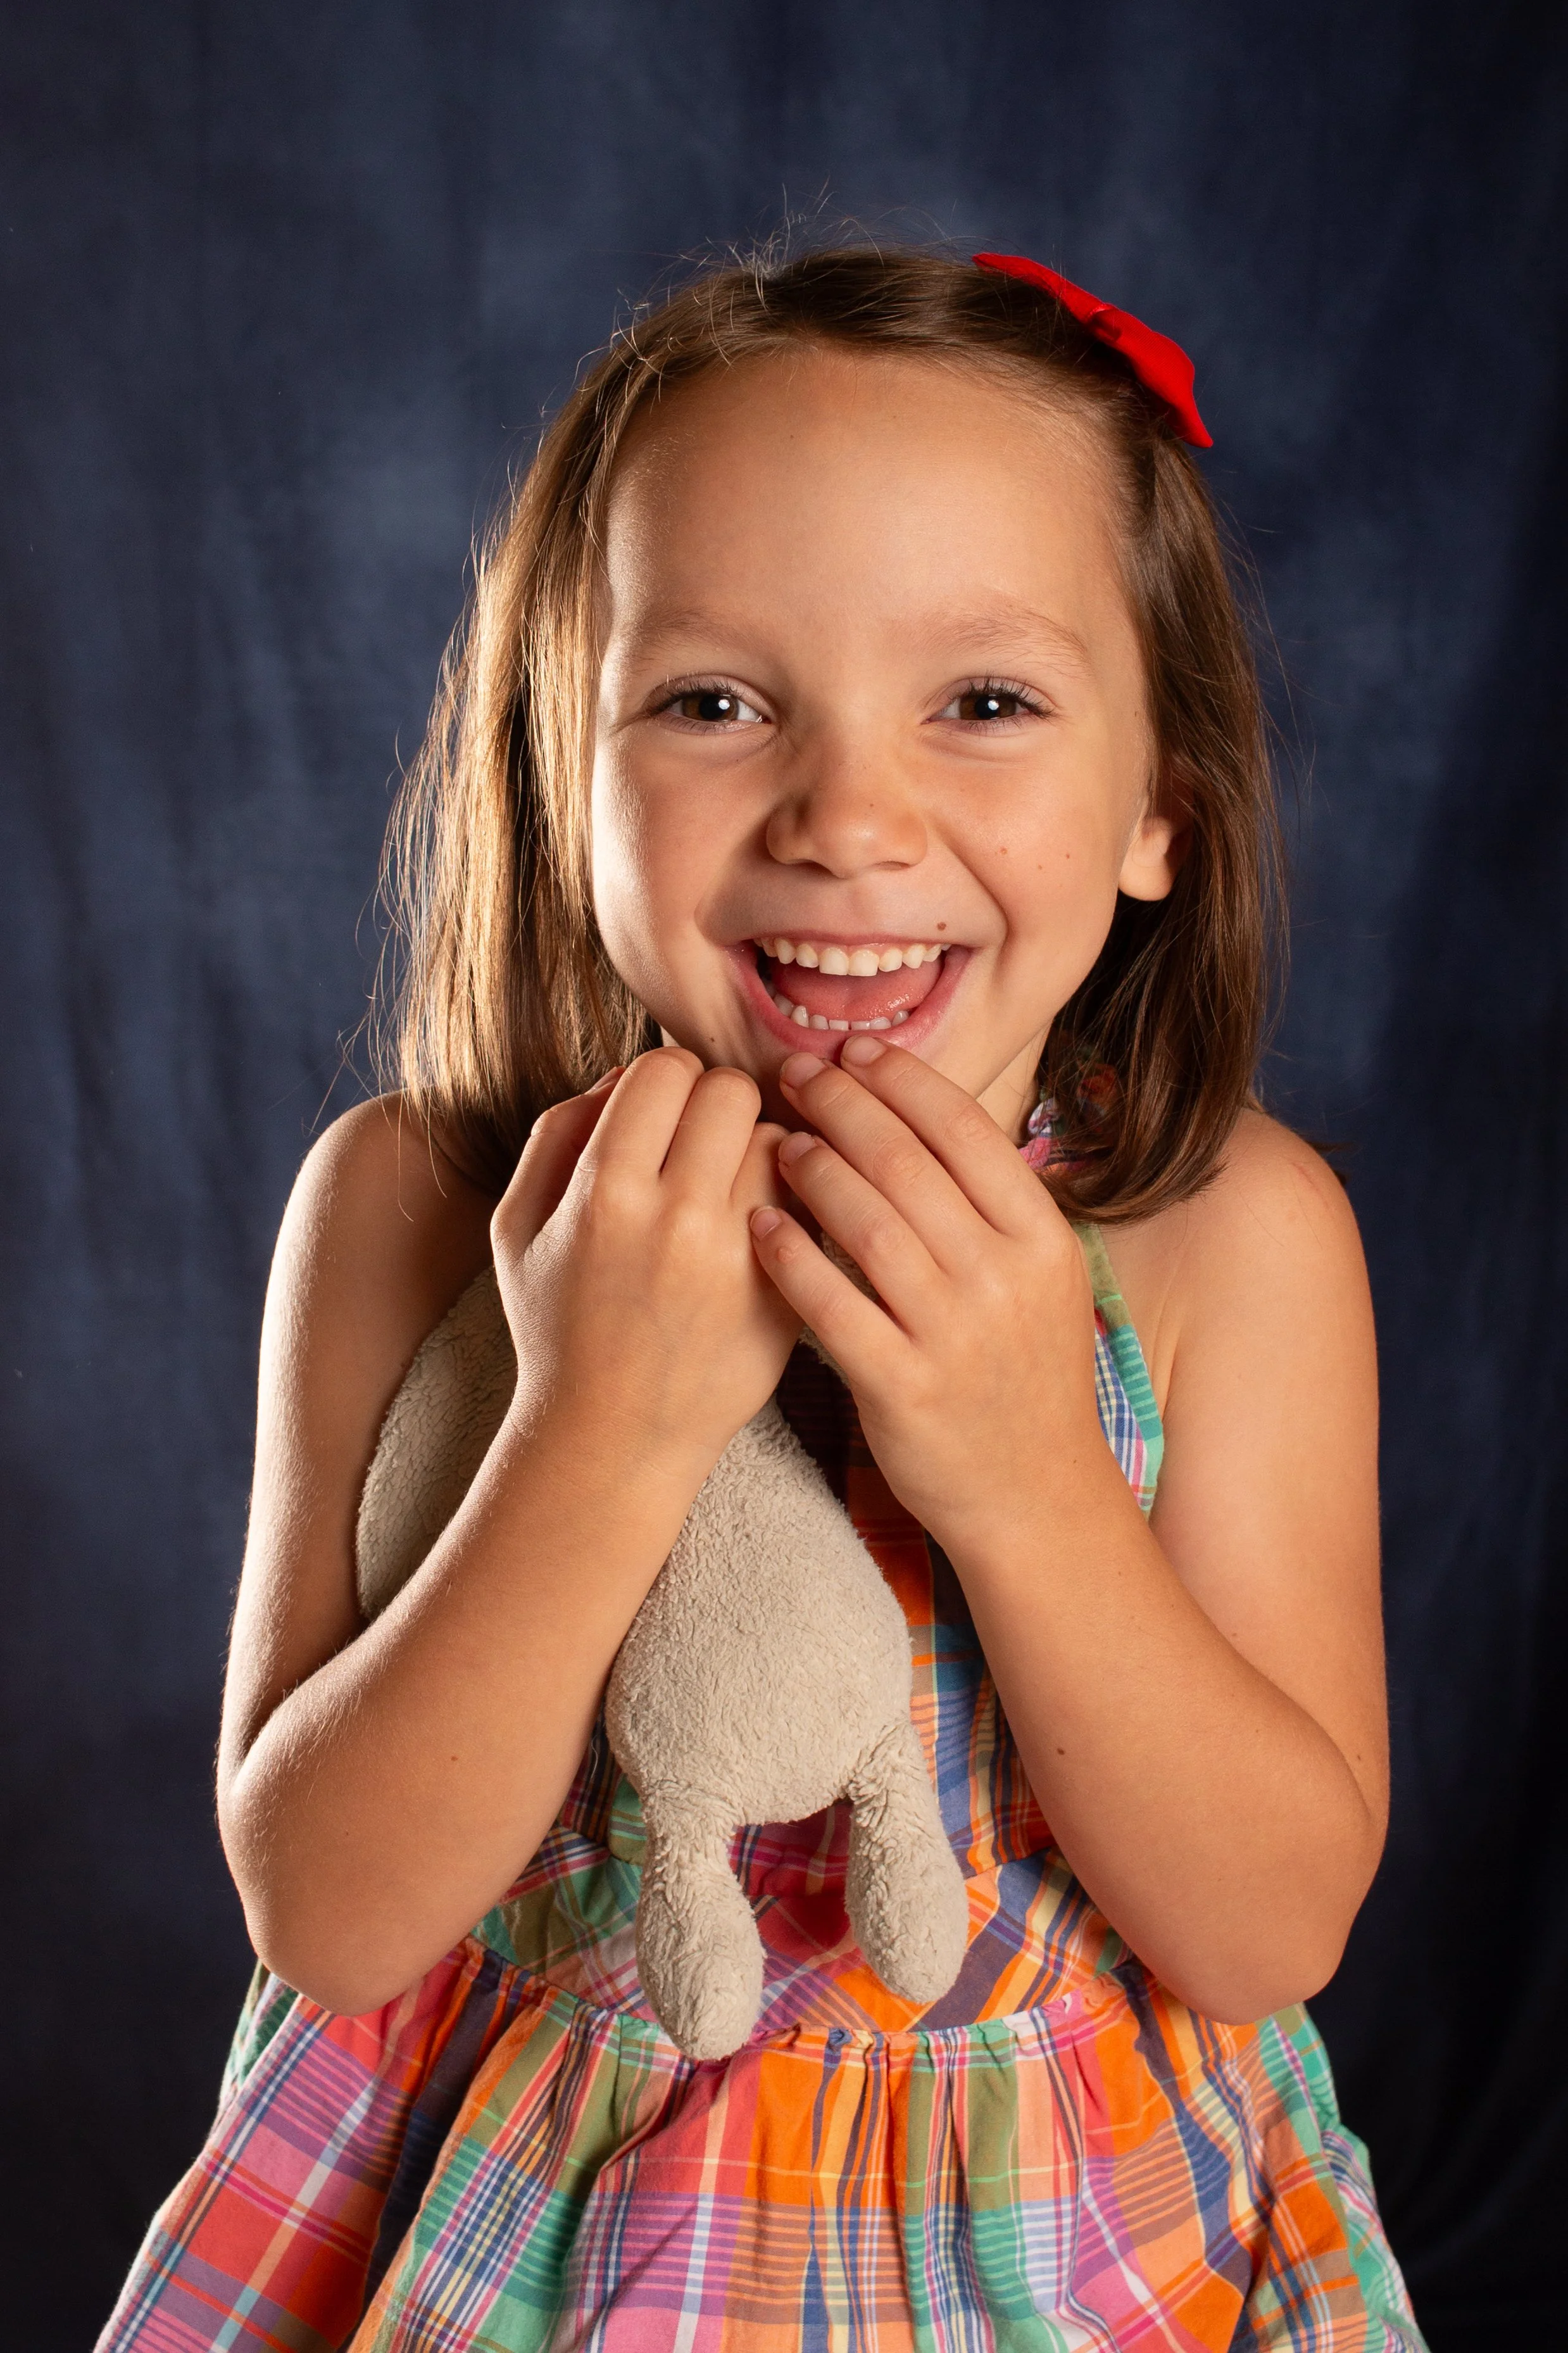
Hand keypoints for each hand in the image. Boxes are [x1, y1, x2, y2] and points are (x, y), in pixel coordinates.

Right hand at [492, 1048, 799, 1486]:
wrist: (613, 1436)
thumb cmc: (559, 1325)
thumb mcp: (518, 1227)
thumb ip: (556, 1135)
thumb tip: (622, 1075)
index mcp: (603, 1192)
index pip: (665, 1068)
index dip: (666, 1081)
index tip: (662, 1114)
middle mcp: (676, 1217)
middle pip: (731, 1091)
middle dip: (717, 1105)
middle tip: (703, 1143)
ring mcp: (738, 1257)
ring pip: (778, 1141)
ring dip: (757, 1151)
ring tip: (731, 1187)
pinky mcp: (783, 1290)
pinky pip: (807, 1202)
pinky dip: (787, 1200)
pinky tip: (761, 1224)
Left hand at [750, 1041, 1106, 1550]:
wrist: (1035, 1492)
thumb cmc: (1021, 1373)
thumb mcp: (1038, 1279)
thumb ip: (989, 1205)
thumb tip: (917, 1110)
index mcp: (1041, 1239)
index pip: (964, 1130)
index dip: (900, 1080)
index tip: (852, 1050)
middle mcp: (1003, 1278)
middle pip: (909, 1163)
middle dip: (843, 1106)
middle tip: (795, 1073)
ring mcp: (955, 1335)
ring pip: (870, 1224)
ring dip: (814, 1170)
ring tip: (776, 1140)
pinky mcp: (904, 1388)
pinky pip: (834, 1305)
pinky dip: (792, 1257)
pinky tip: (760, 1223)